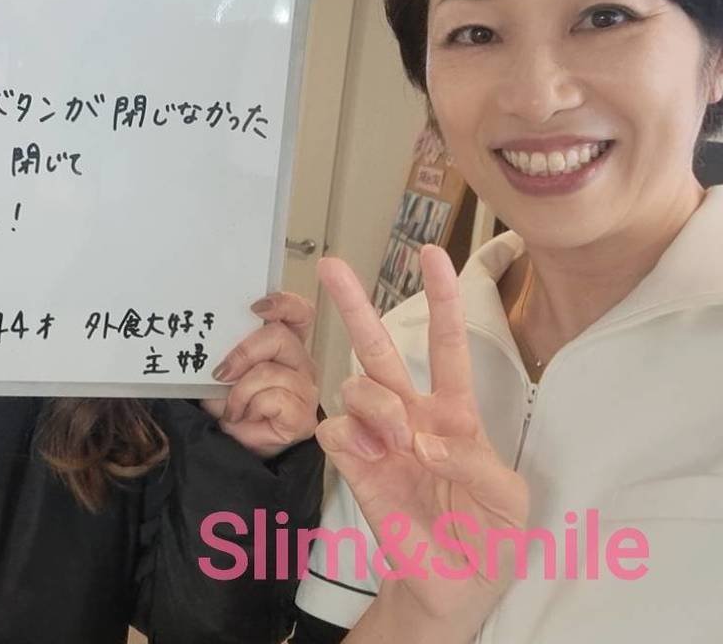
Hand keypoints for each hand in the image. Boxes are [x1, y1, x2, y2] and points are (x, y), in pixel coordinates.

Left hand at [202, 291, 318, 458]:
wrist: (232, 444)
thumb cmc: (230, 403)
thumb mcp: (224, 369)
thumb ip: (225, 349)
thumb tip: (209, 334)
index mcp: (284, 344)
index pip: (299, 313)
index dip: (284, 304)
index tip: (256, 307)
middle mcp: (300, 363)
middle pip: (281, 337)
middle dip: (244, 351)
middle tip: (221, 372)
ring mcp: (305, 389)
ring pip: (272, 371)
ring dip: (240, 390)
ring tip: (231, 406)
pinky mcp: (303, 416)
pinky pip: (275, 399)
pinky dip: (250, 406)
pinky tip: (243, 417)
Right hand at [314, 244, 527, 635]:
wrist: (455, 586)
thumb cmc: (488, 536)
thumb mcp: (509, 499)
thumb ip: (477, 462)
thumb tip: (425, 440)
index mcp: (455, 415)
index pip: (447, 346)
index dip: (441, 300)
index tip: (433, 254)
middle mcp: (411, 416)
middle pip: (376, 347)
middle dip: (354, 304)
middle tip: (332, 265)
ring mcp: (378, 438)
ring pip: (356, 384)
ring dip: (378, 402)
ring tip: (397, 440)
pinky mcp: (352, 464)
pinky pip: (336, 428)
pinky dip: (354, 436)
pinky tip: (376, 457)